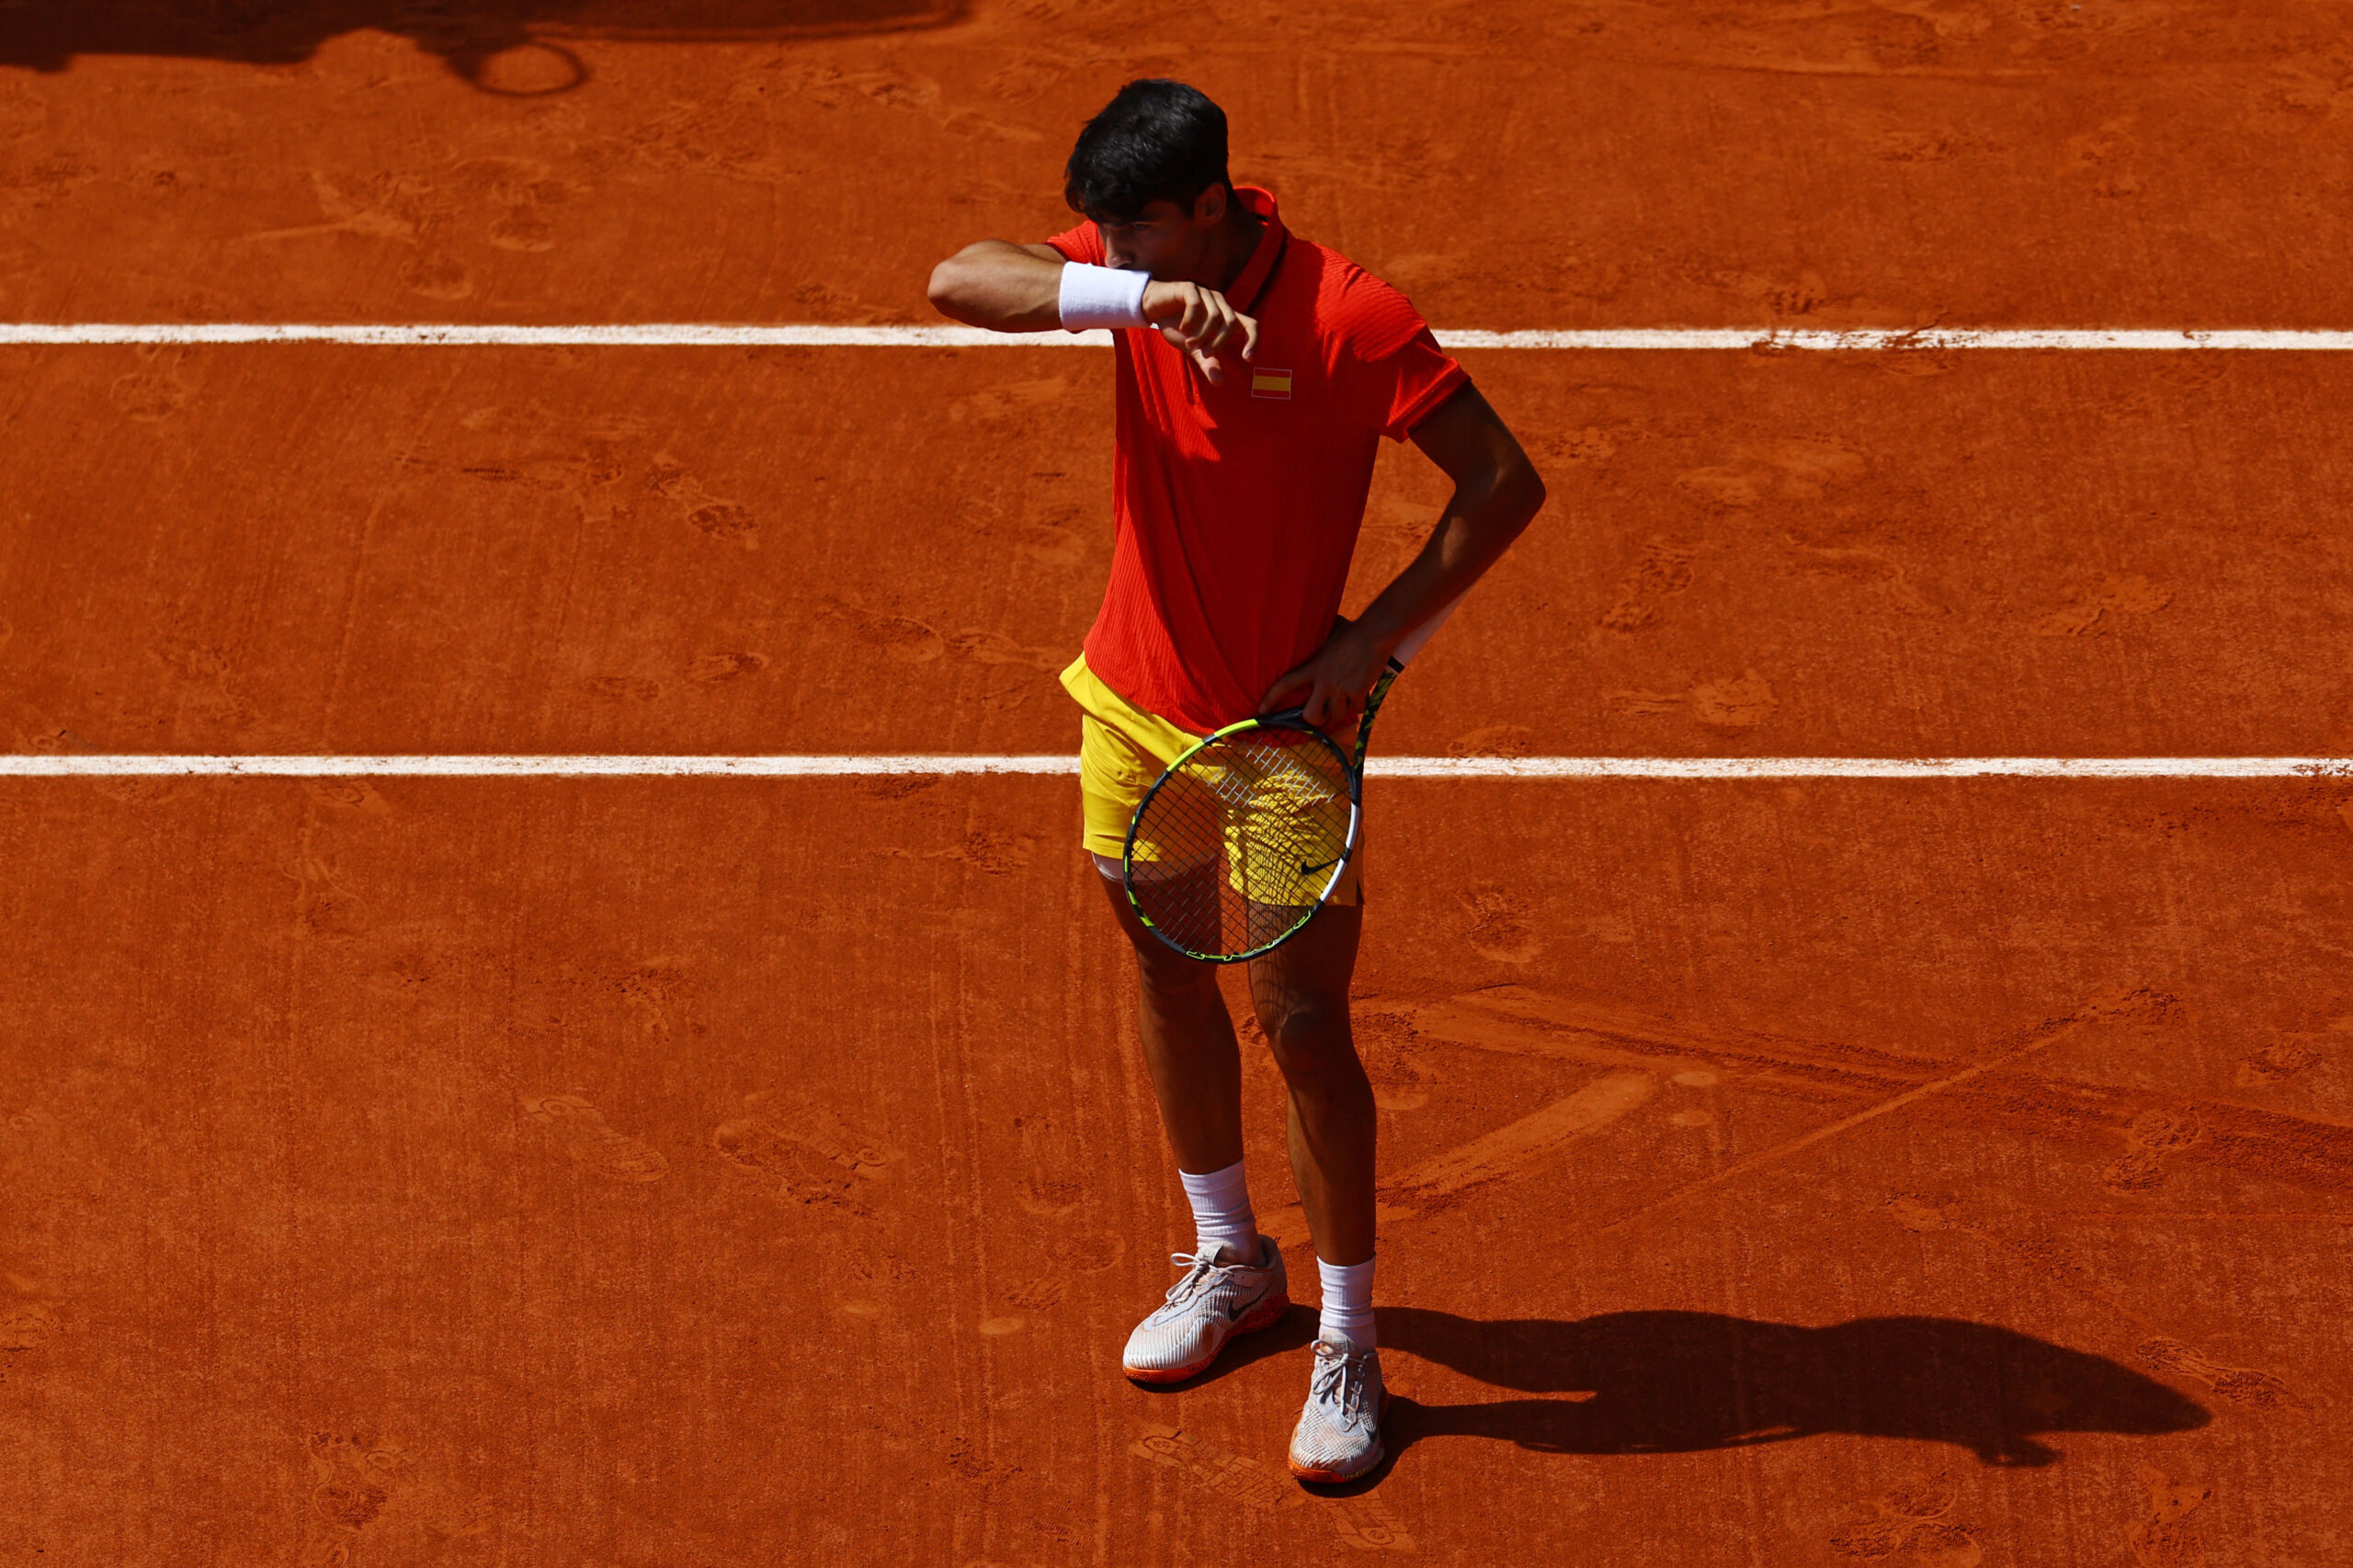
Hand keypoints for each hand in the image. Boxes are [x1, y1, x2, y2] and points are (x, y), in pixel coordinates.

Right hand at [1142, 280, 1259, 385]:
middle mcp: (1220, 304)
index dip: (1254, 341)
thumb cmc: (1177, 326)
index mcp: (1226, 317)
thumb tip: (1219, 383)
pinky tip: (1183, 327)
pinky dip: (1190, 320)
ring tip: (1188, 344)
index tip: (1247, 359)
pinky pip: (1196, 304)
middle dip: (1218, 342)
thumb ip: (1207, 362)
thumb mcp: (1193, 348)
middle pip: (1231, 323)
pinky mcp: (1191, 288)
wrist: (1153, 308)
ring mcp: (1206, 294)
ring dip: (1202, 335)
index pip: (1251, 325)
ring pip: (1215, 316)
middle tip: (1203, 353)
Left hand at [1258, 619, 1388, 734]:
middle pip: (1310, 715)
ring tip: (1349, 697)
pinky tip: (1364, 692)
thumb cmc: (1352, 630)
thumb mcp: (1328, 634)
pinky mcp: (1357, 691)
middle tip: (1324, 714)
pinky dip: (1361, 705)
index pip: (1286, 684)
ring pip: (1336, 715)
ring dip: (1343, 710)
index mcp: (1313, 667)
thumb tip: (1309, 622)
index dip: (1271, 699)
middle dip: (1316, 720)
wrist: (1374, 633)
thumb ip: (1318, 638)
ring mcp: (1340, 687)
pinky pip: (1357, 710)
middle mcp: (1324, 680)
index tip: (1261, 711)